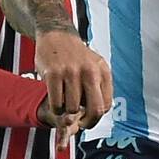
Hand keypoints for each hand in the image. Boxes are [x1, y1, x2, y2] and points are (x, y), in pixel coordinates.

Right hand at [35, 29, 112, 149]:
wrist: (56, 34)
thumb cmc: (76, 56)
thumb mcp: (95, 67)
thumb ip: (99, 88)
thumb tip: (98, 114)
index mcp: (103, 71)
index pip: (106, 105)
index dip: (96, 117)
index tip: (88, 119)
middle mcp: (90, 71)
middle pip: (95, 110)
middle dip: (87, 122)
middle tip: (79, 123)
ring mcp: (71, 72)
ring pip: (73, 108)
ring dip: (67, 112)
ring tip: (64, 102)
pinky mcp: (53, 74)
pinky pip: (56, 104)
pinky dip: (55, 108)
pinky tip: (56, 100)